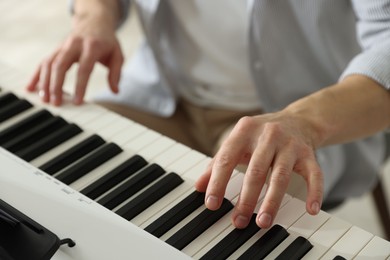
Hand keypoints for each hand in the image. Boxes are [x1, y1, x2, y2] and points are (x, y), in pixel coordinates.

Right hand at [26, 10, 123, 105]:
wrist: (94, 22)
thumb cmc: (107, 42)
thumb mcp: (117, 55)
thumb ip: (116, 73)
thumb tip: (115, 91)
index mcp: (92, 46)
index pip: (84, 68)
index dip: (80, 86)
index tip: (78, 102)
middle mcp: (74, 45)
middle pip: (60, 65)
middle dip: (56, 86)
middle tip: (56, 103)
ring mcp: (62, 46)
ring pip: (49, 64)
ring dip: (45, 82)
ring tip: (45, 99)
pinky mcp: (56, 50)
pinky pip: (43, 62)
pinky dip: (36, 75)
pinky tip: (31, 88)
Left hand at [195, 111, 323, 228]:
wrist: (298, 120)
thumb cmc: (260, 135)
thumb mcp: (237, 142)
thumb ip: (217, 163)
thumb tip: (198, 187)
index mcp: (244, 130)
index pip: (227, 158)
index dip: (217, 182)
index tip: (212, 204)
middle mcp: (268, 135)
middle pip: (255, 171)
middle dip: (246, 199)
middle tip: (239, 221)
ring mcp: (290, 144)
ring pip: (280, 176)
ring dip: (272, 201)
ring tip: (263, 222)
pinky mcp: (308, 153)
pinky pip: (314, 174)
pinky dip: (314, 192)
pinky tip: (310, 210)